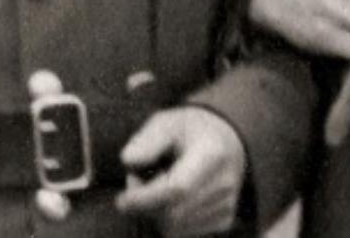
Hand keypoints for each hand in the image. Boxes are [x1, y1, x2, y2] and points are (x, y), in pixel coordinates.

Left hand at [116, 107, 247, 236]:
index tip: (122, 200)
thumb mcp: (165, 123)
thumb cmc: (188, 131)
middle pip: (173, 215)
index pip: (177, 189)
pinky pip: (183, 233)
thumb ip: (145, 140)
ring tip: (156, 186)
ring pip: (175, 229)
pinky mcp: (224, 220)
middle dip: (145, 206)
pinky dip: (168, 222)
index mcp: (211, 153)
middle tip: (137, 182)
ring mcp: (226, 204)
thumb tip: (129, 162)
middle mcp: (224, 183)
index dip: (145, 199)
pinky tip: (171, 200)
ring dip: (154, 215)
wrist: (226, 140)